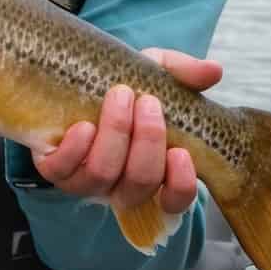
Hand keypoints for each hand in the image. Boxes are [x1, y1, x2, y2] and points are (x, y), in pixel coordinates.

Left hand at [34, 49, 222, 216]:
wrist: (72, 78)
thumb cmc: (122, 83)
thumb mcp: (153, 72)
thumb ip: (183, 72)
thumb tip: (215, 70)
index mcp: (153, 169)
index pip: (175, 199)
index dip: (180, 184)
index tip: (181, 151)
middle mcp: (121, 183)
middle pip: (139, 184)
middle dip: (147, 143)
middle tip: (147, 102)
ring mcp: (86, 179)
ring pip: (102, 177)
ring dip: (115, 136)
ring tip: (120, 96)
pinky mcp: (55, 167)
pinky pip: (61, 172)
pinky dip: (74, 151)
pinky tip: (83, 126)